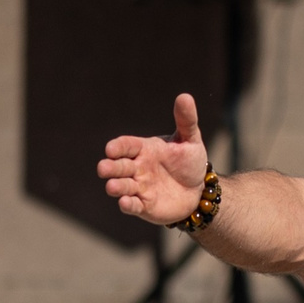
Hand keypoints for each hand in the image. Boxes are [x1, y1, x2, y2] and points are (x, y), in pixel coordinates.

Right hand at [99, 93, 210, 225]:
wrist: (199, 190)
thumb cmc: (189, 162)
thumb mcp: (190, 140)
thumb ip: (186, 121)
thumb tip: (185, 97)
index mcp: (144, 149)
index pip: (126, 145)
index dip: (118, 147)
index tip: (112, 149)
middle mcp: (137, 168)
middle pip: (118, 166)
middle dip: (110, 167)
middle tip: (104, 169)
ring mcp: (139, 187)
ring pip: (121, 186)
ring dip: (116, 187)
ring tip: (113, 187)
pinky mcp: (144, 205)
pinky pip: (132, 205)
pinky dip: (128, 204)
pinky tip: (125, 203)